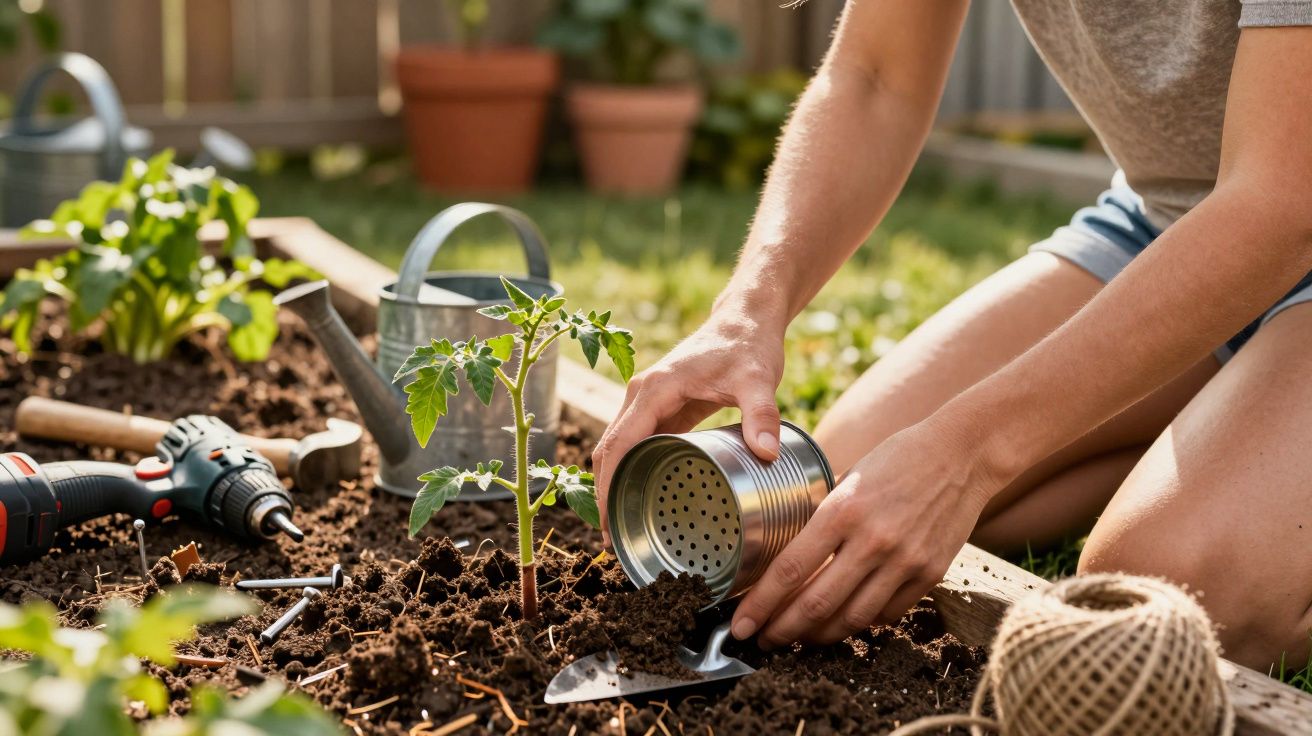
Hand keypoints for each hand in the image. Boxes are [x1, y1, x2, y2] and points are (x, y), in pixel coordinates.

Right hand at [593, 304, 785, 547]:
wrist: (746, 319)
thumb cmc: (748, 345)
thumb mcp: (757, 379)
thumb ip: (762, 414)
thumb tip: (766, 453)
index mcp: (653, 390)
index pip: (618, 444)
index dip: (609, 485)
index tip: (609, 522)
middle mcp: (641, 396)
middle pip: (609, 450)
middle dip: (606, 494)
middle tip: (615, 541)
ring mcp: (648, 402)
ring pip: (618, 449)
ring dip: (615, 485)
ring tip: (624, 530)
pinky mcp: (661, 409)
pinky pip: (637, 445)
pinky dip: (633, 472)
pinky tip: (643, 499)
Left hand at [730, 418, 996, 647]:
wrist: (962, 454)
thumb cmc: (898, 458)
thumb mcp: (850, 476)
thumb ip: (824, 516)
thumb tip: (792, 553)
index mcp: (843, 510)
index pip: (790, 570)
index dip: (760, 605)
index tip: (740, 624)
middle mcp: (872, 540)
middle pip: (816, 605)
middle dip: (781, 630)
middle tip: (760, 640)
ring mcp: (904, 561)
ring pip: (851, 619)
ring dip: (818, 636)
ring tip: (798, 637)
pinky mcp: (930, 574)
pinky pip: (887, 614)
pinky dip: (861, 622)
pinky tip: (845, 619)